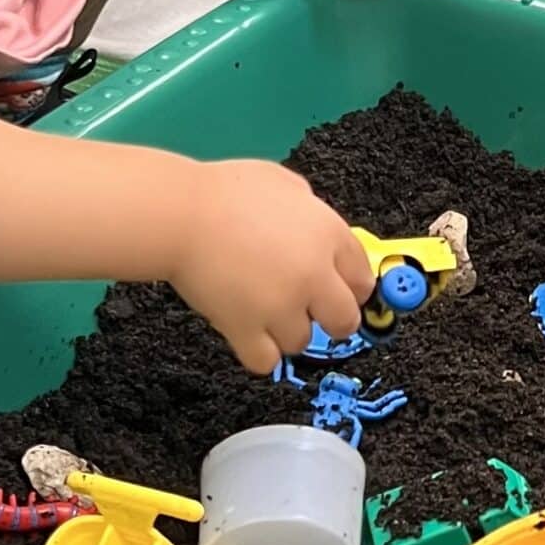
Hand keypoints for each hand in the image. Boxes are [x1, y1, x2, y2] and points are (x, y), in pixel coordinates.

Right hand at [166, 159, 374, 375]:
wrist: (181, 213)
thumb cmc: (225, 192)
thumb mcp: (285, 183)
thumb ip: (309, 209)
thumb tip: (313, 223)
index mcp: (327, 234)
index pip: (363, 278)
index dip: (352, 288)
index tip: (343, 293)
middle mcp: (313, 274)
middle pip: (345, 319)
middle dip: (331, 319)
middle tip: (311, 313)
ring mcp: (281, 306)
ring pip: (302, 342)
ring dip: (286, 332)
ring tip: (264, 311)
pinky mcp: (247, 329)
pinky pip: (266, 361)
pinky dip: (259, 352)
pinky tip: (250, 334)